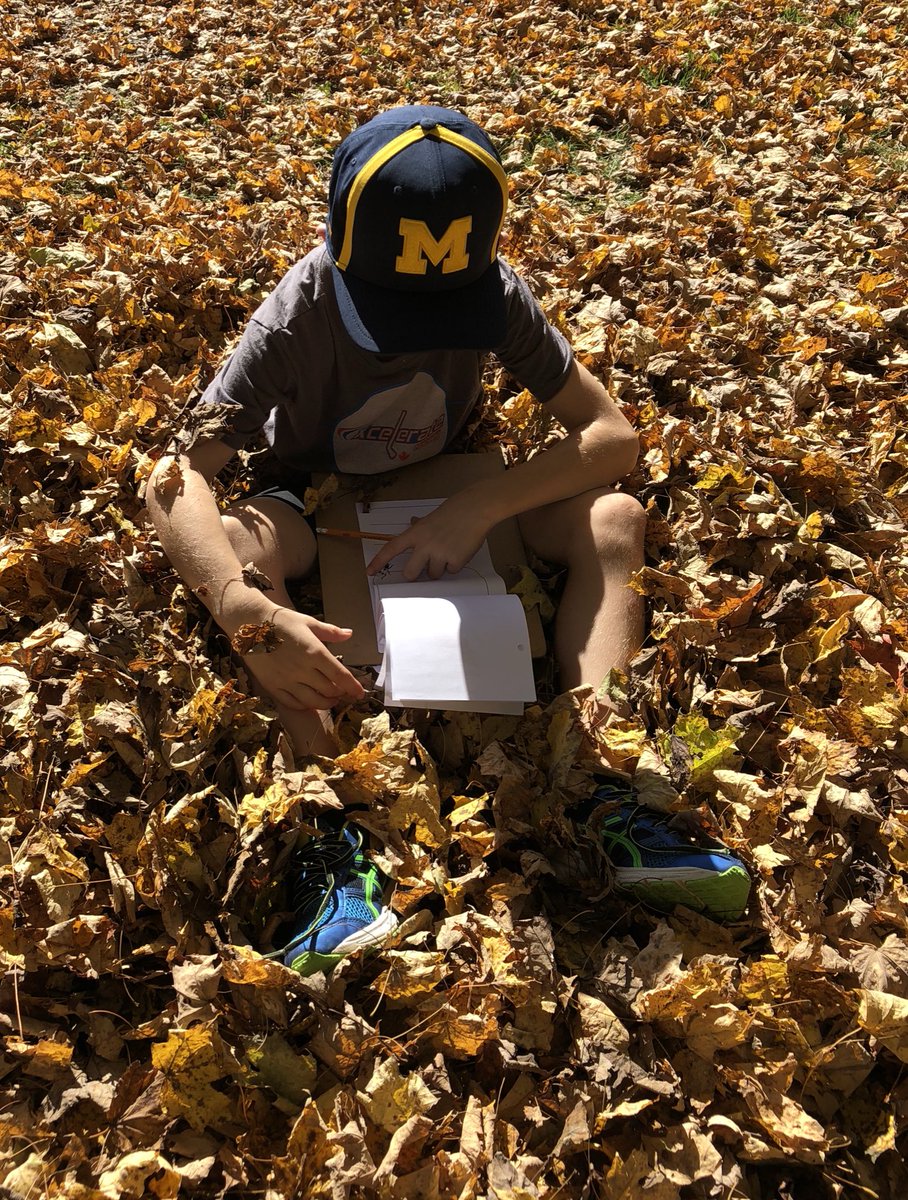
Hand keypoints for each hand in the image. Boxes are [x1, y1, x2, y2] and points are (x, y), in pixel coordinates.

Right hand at [241, 607, 365, 710]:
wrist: (249, 625)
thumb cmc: (281, 621)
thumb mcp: (308, 623)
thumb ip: (331, 632)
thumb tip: (349, 634)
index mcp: (314, 652)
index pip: (340, 676)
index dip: (353, 687)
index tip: (360, 693)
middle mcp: (302, 669)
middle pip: (329, 690)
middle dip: (340, 694)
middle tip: (342, 692)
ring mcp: (286, 680)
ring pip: (313, 701)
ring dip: (325, 703)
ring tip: (330, 699)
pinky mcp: (273, 686)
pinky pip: (293, 703)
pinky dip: (305, 706)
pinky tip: (310, 702)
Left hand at [366, 492, 492, 580]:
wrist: (475, 508)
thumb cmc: (454, 511)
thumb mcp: (431, 517)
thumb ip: (419, 526)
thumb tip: (412, 522)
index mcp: (415, 533)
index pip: (391, 549)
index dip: (378, 562)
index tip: (369, 572)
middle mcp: (424, 545)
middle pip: (410, 573)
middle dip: (416, 574)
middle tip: (424, 567)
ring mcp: (439, 554)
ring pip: (433, 574)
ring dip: (440, 568)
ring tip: (449, 551)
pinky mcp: (455, 560)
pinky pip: (451, 571)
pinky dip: (455, 565)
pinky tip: (460, 550)